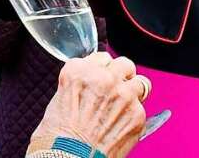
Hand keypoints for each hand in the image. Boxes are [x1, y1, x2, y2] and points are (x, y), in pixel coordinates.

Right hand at [28, 52, 147, 156]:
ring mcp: (123, 95)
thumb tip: (88, 86)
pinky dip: (133, 116)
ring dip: (133, 93)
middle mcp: (104, 79)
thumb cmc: (55, 140)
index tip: (100, 79)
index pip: (102, 57)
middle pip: (124, 64)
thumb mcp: (58, 102)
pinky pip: (142, 108)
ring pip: (140, 83)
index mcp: (79, 71)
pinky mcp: (137, 115)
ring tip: (122, 107)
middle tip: (116, 89)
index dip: (101, 70)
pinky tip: (120, 126)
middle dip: (121, 76)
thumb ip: (78, 86)